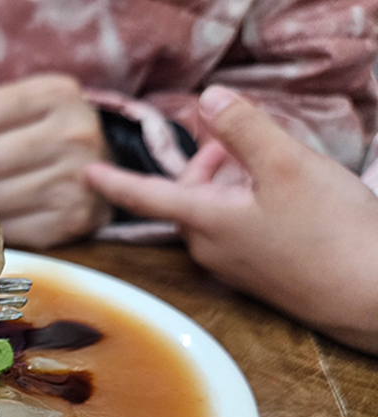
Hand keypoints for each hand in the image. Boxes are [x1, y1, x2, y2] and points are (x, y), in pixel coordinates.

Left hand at [0, 74, 110, 248]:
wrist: (108, 174)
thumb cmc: (50, 136)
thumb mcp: (20, 106)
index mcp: (58, 94)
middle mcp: (74, 133)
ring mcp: (78, 179)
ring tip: (0, 190)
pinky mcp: (74, 219)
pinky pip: (7, 228)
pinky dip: (0, 224)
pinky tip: (14, 211)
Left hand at [85, 85, 377, 354]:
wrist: (369, 296)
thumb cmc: (329, 232)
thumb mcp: (287, 166)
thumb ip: (244, 129)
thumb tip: (207, 99)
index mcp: (205, 222)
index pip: (146, 195)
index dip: (115, 180)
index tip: (86, 173)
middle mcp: (208, 248)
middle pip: (187, 194)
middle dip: (209, 163)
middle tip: (242, 141)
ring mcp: (230, 265)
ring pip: (214, 210)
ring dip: (233, 181)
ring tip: (273, 168)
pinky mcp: (255, 274)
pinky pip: (236, 229)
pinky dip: (248, 204)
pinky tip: (286, 200)